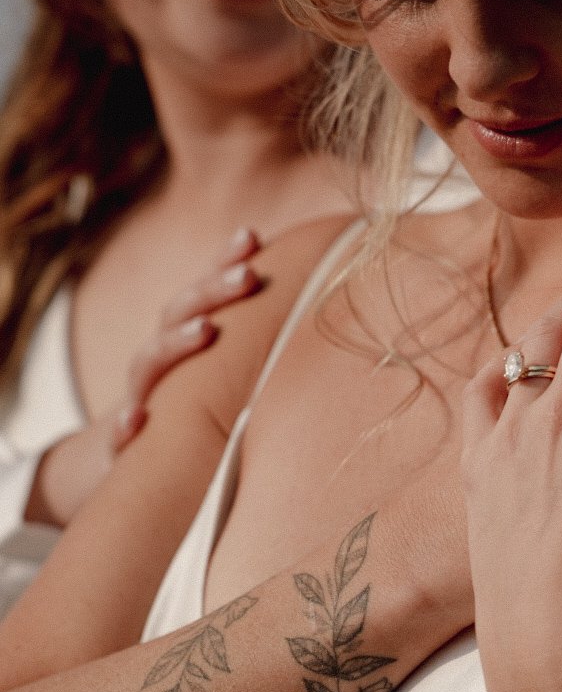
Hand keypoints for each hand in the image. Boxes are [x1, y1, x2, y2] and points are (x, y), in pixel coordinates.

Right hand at [112, 227, 263, 450]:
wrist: (126, 453)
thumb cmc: (190, 403)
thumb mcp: (218, 371)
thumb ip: (252, 339)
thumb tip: (314, 294)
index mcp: (182, 336)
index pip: (202, 291)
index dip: (223, 262)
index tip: (252, 237)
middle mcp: (158, 358)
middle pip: (177, 314)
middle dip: (212, 292)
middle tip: (248, 276)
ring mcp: (139, 395)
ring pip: (147, 364)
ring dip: (174, 344)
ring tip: (205, 330)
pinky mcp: (121, 443)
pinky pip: (118, 433)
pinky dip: (124, 425)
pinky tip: (137, 419)